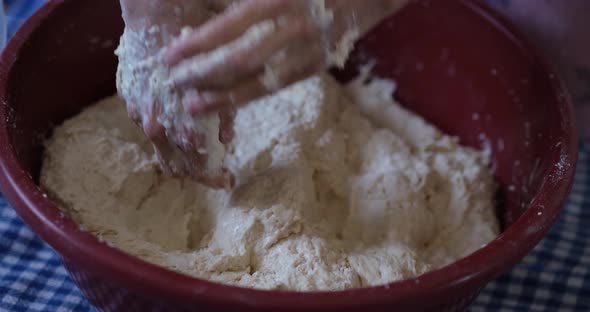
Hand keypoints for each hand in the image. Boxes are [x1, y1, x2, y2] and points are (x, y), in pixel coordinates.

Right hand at [118, 0, 234, 187]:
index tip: (227, 181)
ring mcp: (140, 113)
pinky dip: (162, 134)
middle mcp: (158, 125)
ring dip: (177, 159)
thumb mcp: (223, 79)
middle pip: (176, 165)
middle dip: (198, 173)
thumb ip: (225, 113)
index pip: (197, 167)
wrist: (156, 16)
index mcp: (183, 124)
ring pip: (159, 149)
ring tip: (191, 165)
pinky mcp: (128, 99)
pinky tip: (172, 134)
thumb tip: (226, 141)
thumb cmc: (197, 45)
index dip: (213, 177)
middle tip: (215, 177)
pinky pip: (145, 125)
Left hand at [165, 0, 409, 115]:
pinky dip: (250, 96)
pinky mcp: (318, 66)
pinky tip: (227, 103)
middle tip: (176, 85)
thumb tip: (203, 13)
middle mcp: (294, 28)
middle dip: (204, 74)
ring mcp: (309, 51)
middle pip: (241, 61)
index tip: (170, 56)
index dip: (198, 45)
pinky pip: (278, 87)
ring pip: (260, 82)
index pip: (230, 28)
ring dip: (224, 96)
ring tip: (194, 106)